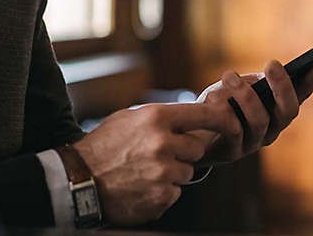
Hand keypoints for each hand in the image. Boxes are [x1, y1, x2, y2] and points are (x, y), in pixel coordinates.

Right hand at [73, 102, 238, 224]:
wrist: (80, 180)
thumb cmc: (103, 146)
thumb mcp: (128, 118)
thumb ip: (159, 117)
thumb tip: (189, 115)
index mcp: (156, 118)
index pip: (203, 114)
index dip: (222, 117)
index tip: (232, 121)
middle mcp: (163, 143)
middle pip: (197, 148)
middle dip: (185, 153)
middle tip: (161, 154)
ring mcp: (163, 172)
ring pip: (187, 173)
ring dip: (173, 173)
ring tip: (145, 171)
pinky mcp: (162, 197)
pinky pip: (175, 193)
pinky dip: (163, 192)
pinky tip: (141, 186)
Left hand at [192, 58, 312, 164]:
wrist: (190, 132)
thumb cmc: (217, 104)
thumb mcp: (237, 86)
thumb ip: (254, 82)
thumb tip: (270, 75)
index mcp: (277, 109)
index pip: (302, 93)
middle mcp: (273, 128)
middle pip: (289, 111)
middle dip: (283, 86)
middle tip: (272, 64)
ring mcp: (254, 142)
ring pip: (260, 120)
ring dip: (245, 95)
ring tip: (229, 75)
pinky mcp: (232, 152)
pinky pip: (233, 131)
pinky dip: (222, 109)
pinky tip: (212, 97)